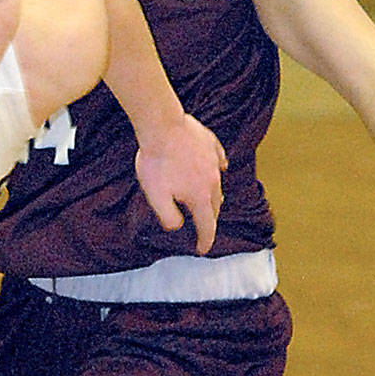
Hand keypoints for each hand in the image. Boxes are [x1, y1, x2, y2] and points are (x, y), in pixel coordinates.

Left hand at [134, 114, 226, 254]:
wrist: (162, 125)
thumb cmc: (156, 161)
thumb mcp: (155, 196)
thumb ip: (168, 216)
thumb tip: (178, 226)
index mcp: (200, 196)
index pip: (207, 226)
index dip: (205, 241)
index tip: (202, 250)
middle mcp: (212, 180)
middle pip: (215, 206)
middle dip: (209, 219)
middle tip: (202, 227)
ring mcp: (213, 160)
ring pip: (218, 183)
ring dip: (214, 196)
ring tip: (209, 202)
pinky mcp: (210, 144)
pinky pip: (218, 160)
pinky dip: (218, 169)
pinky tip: (218, 168)